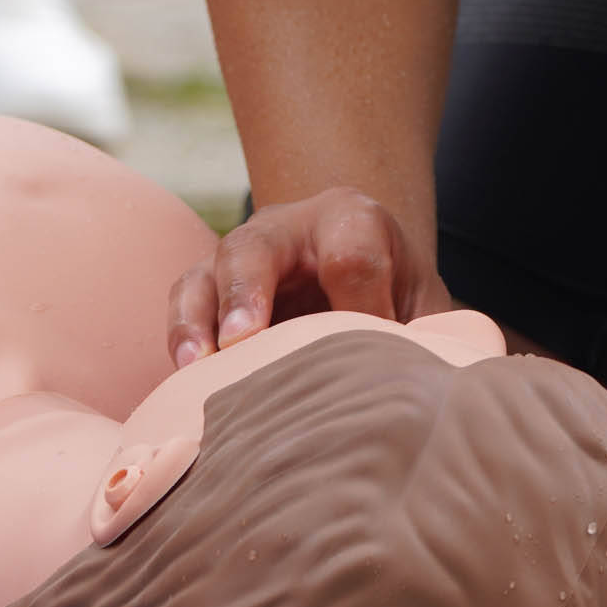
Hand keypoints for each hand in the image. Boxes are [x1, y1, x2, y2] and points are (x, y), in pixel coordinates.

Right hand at [167, 186, 435, 366]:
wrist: (362, 272)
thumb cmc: (398, 300)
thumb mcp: (424, 308)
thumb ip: (425, 335)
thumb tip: (418, 386)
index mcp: (355, 221)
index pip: (353, 254)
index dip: (359, 304)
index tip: (370, 346)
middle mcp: (290, 226)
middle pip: (260, 245)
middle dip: (249, 289)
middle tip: (243, 338)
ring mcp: (244, 253)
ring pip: (209, 270)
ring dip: (200, 318)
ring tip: (199, 364)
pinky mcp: (212, 284)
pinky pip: (185, 299)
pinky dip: (181, 335)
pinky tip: (186, 378)